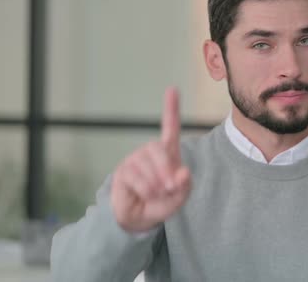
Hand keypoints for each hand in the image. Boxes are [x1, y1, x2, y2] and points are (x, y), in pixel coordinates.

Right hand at [111, 87, 190, 232]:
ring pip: (148, 167)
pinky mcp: (123, 171)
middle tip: (171, 188)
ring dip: (156, 185)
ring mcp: (135, 160)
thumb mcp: (179, 197)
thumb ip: (185, 186)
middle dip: (166, 170)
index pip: (170, 127)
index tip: (172, 89)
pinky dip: (146, 190)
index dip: (171, 109)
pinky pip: (137, 178)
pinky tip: (146, 195)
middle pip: (159, 149)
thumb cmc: (162, 202)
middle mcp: (150, 152)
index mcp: (168, 153)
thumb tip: (183, 173)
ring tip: (157, 194)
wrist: (140, 218)